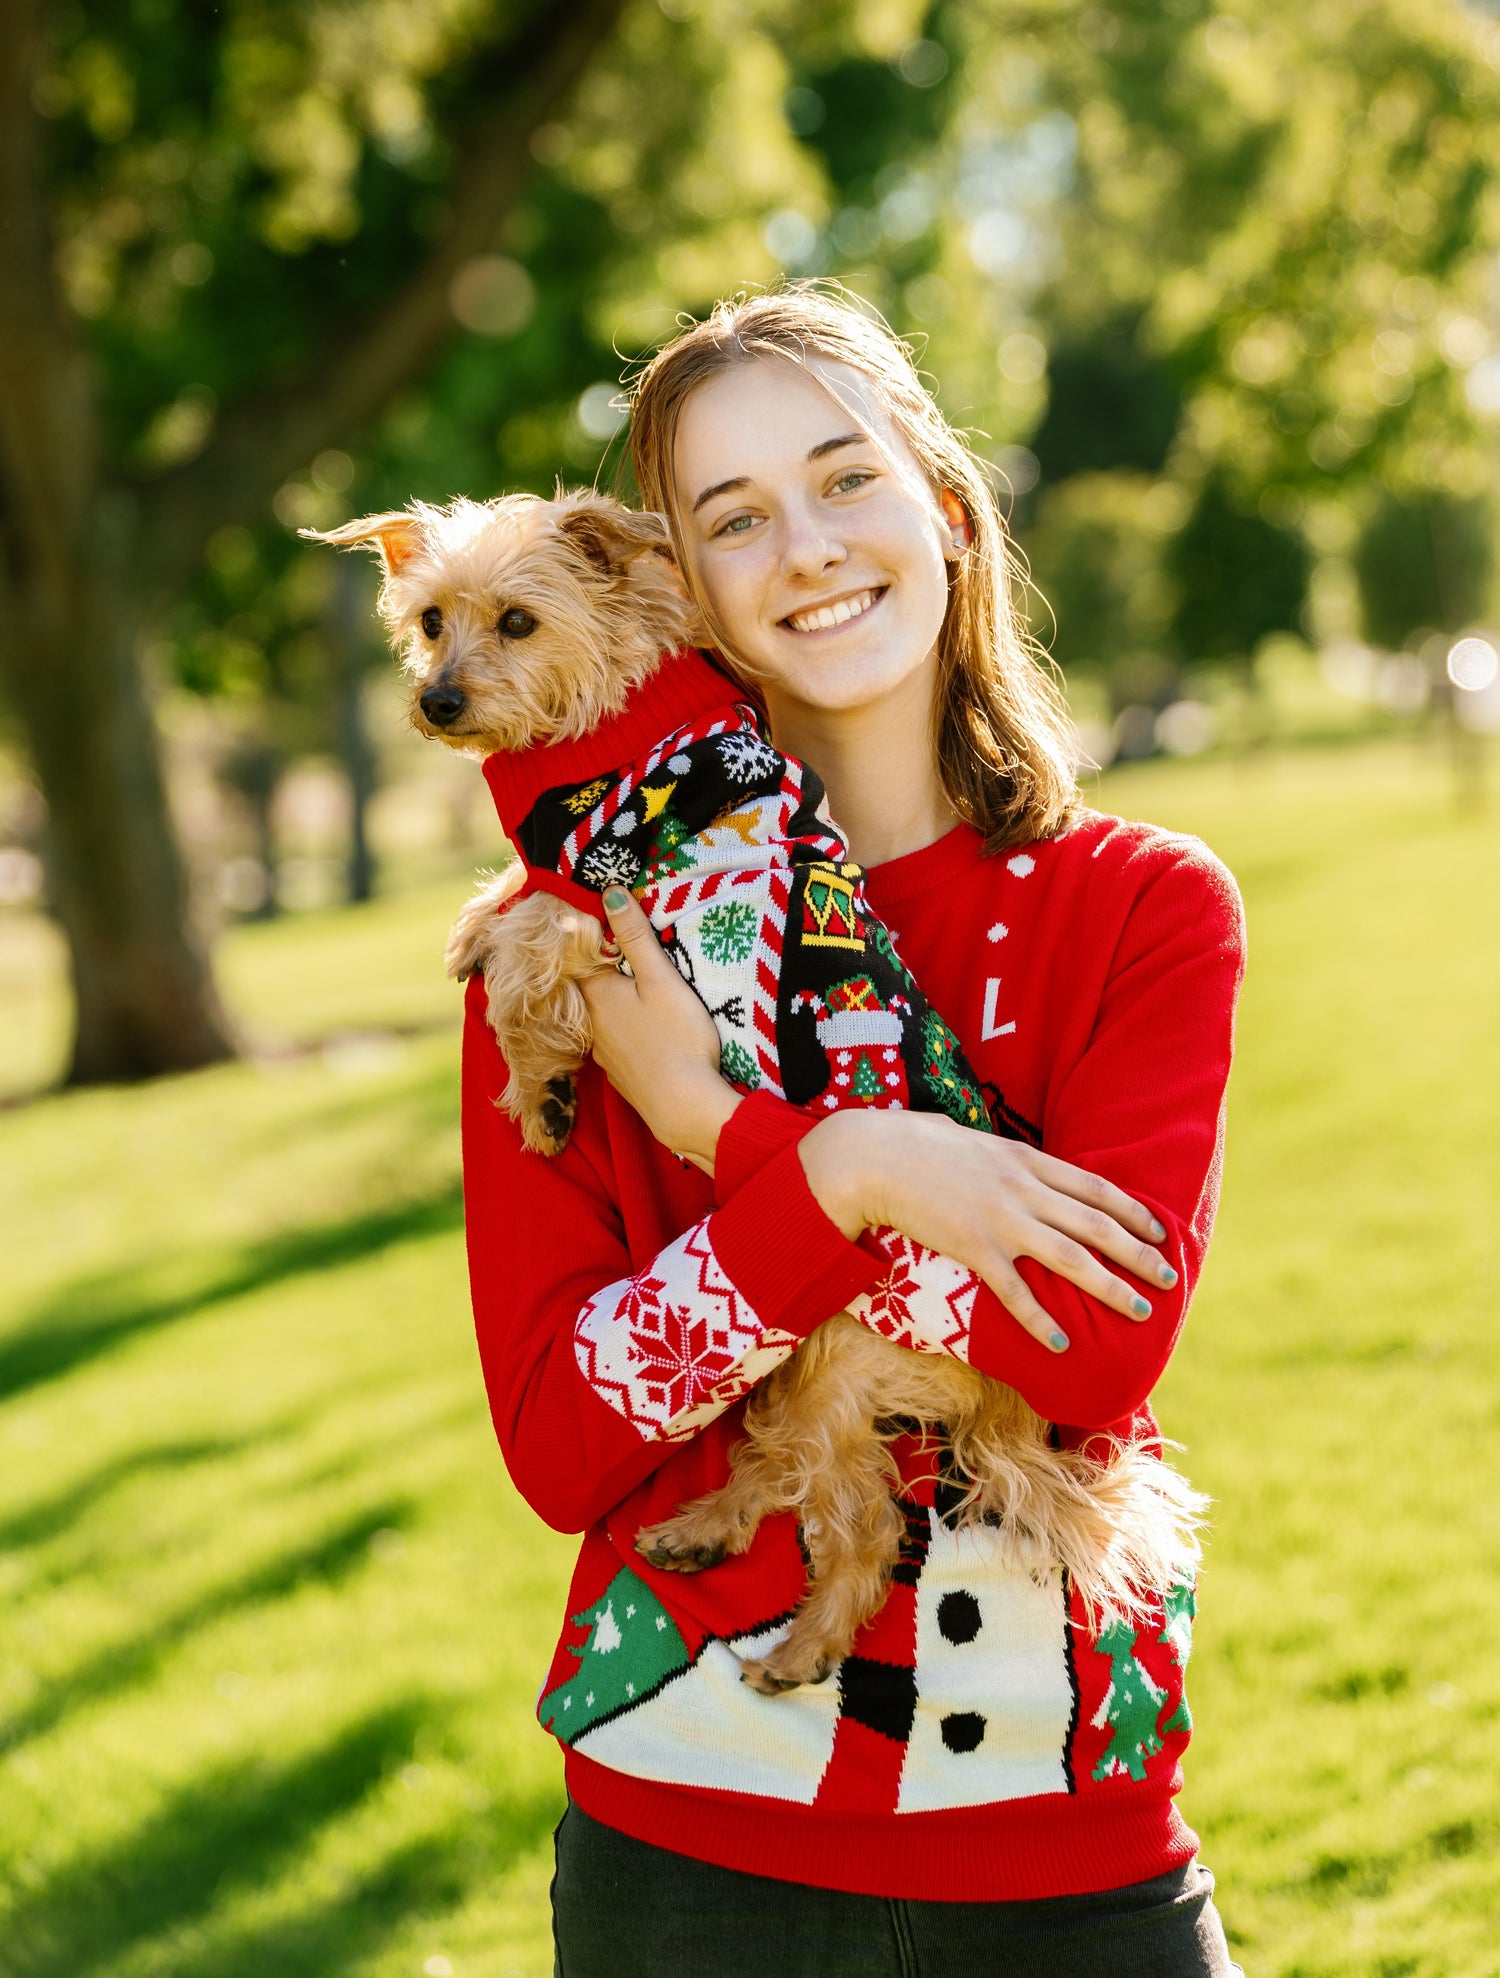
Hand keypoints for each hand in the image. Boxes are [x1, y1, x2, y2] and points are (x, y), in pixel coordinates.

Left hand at [579, 887, 739, 1172]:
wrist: (683, 1107)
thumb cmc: (676, 1038)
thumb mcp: (661, 980)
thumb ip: (635, 937)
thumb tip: (608, 892)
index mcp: (596, 993)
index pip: (584, 953)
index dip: (597, 935)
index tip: (612, 919)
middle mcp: (590, 1021)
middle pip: (591, 984)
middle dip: (606, 968)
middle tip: (630, 953)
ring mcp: (602, 1051)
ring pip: (601, 1014)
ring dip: (614, 1001)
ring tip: (638, 990)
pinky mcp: (618, 1072)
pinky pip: (614, 1039)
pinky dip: (624, 1028)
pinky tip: (643, 1030)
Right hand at [798, 1109, 1176, 1353]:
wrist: (874, 1156)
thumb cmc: (916, 1144)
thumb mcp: (975, 1141)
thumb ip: (1005, 1158)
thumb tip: (1020, 1166)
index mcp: (1026, 1160)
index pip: (1095, 1188)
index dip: (1132, 1213)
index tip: (1159, 1233)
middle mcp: (1024, 1189)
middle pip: (1097, 1227)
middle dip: (1139, 1255)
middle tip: (1168, 1279)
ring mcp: (1001, 1220)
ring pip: (1072, 1260)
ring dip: (1111, 1289)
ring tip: (1139, 1312)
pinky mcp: (973, 1248)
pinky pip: (1016, 1292)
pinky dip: (1042, 1321)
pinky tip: (1063, 1344)